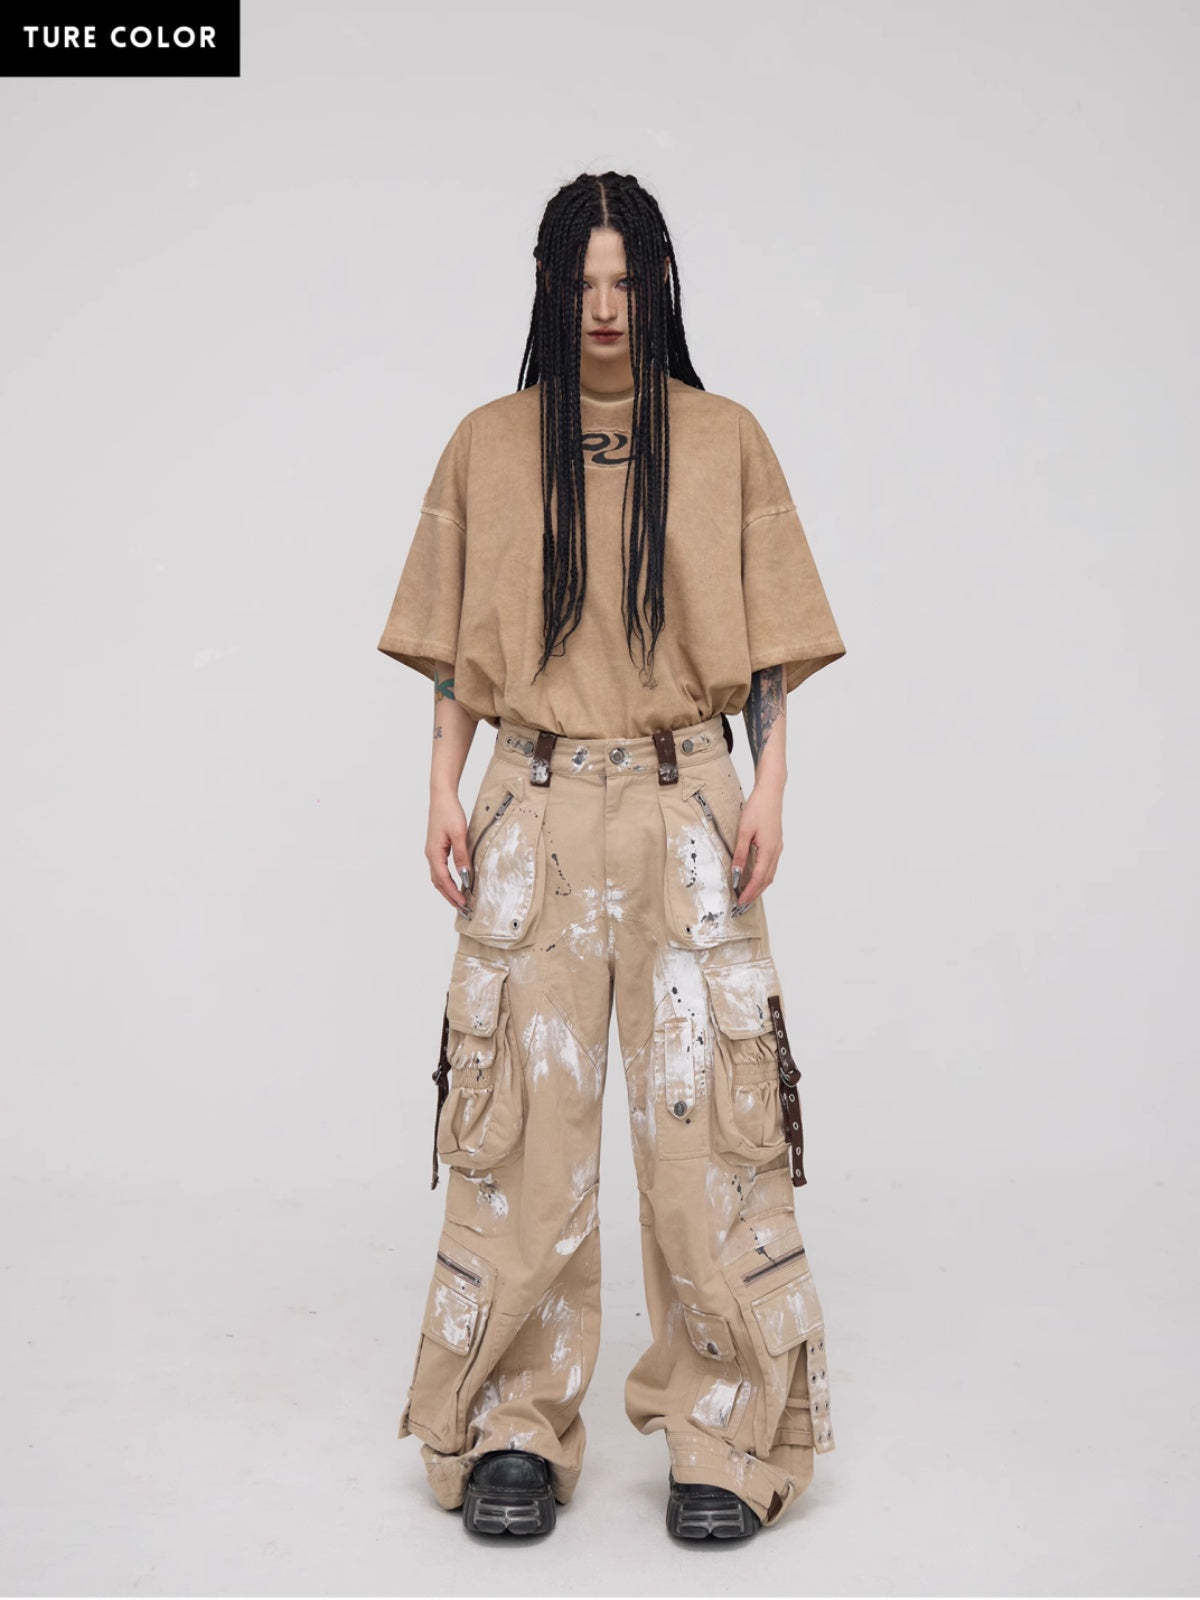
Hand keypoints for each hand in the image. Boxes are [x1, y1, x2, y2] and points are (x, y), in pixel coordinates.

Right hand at [427, 788, 469, 911]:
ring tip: (459, 899)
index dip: (454, 893)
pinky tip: (455, 882)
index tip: (463, 904)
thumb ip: (462, 855)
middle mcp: (430, 855)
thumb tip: (465, 874)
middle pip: (438, 882)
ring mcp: (432, 852)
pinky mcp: (437, 848)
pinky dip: (446, 880)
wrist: (442, 797)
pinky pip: (440, 869)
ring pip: (438, 877)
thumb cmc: (449, 812)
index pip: (444, 880)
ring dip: (447, 889)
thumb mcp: (459, 834)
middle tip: (462, 908)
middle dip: (449, 896)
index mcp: (434, 853)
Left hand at [731, 780, 782, 910]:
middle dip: (755, 893)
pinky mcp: (776, 843)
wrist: (771, 793)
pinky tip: (755, 876)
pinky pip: (770, 865)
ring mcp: (778, 847)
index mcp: (769, 850)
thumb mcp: (744, 831)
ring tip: (747, 893)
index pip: (759, 878)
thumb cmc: (758, 808)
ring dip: (760, 885)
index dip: (749, 891)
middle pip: (767, 879)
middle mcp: (776, 851)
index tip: (740, 901)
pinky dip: (763, 875)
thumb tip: (736, 872)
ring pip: (770, 873)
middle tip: (742, 903)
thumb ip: (741, 853)